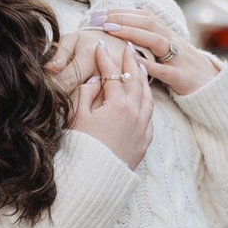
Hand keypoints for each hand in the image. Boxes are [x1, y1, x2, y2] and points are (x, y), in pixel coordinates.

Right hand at [69, 41, 154, 170]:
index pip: (112, 74)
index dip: (104, 58)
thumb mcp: (77, 118)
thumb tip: (96, 81)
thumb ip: (86, 94)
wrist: (94, 182)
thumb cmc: (81, 150)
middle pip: (135, 80)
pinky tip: (144, 95)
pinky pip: (150, 113)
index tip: (100, 45)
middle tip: (127, 46)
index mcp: (118, 105)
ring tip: (140, 65)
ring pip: (147, 96)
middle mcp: (135, 113)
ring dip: (143, 78)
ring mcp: (142, 128)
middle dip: (130, 61)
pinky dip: (148, 99)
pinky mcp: (145, 141)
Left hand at [94, 3, 224, 98]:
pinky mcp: (181, 78)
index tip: (100, 11)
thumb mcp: (168, 48)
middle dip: (122, 18)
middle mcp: (173, 42)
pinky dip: (149, 65)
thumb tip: (130, 16)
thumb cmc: (183, 67)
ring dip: (132, 33)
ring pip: (156, 41)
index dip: (122, 11)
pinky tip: (133, 61)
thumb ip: (151, 34)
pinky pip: (164, 70)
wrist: (211, 86)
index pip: (144, 15)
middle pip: (148, 22)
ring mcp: (178, 59)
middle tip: (98, 18)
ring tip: (111, 30)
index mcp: (168, 34)